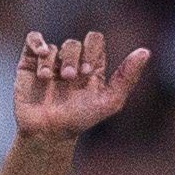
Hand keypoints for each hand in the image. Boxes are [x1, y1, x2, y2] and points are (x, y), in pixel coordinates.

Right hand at [15, 30, 151, 142]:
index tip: (88, 72)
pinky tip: (41, 54)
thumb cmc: (79, 120)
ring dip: (54, 61)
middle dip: (73, 58)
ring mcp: (50, 62)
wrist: (47, 133)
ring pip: (54, 47)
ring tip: (49, 79)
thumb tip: (145, 51)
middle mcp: (71, 61)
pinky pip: (33, 40)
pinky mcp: (29, 63)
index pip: (95, 40)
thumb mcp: (109, 101)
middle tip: (70, 78)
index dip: (92, 50)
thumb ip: (127, 77)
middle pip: (75, 43)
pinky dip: (37, 43)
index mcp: (91, 65)